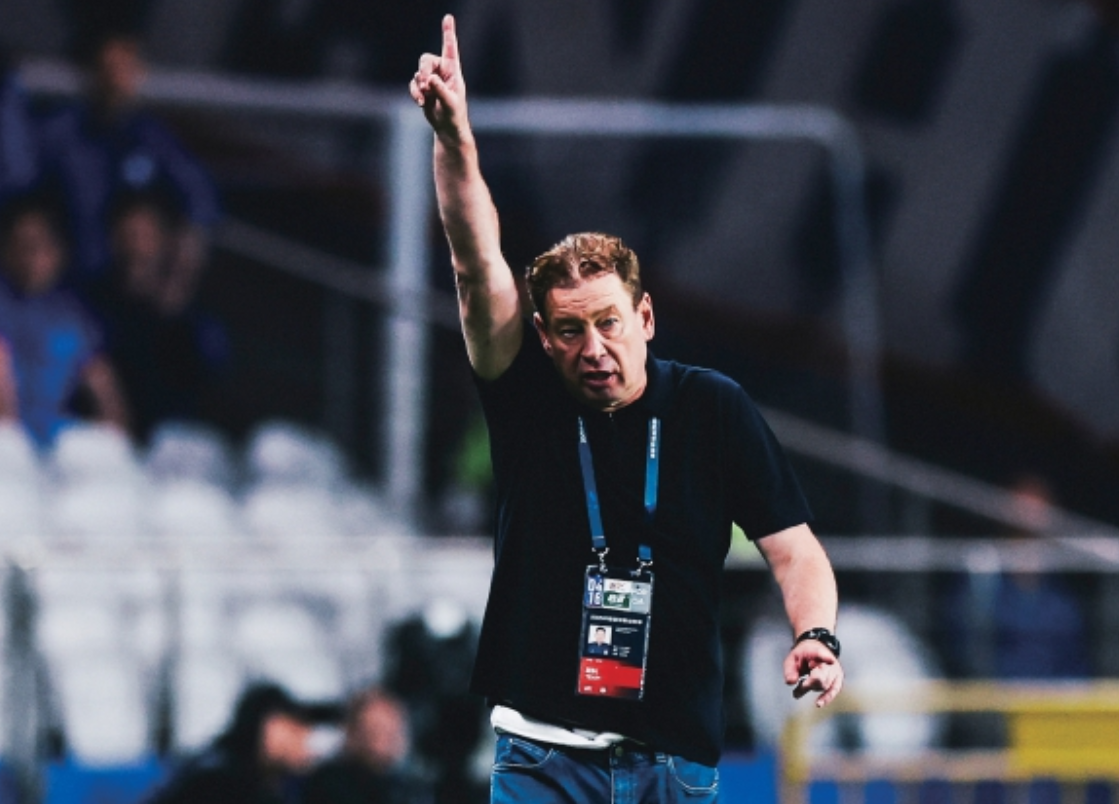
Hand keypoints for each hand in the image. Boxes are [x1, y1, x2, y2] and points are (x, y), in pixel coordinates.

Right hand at [409, 15, 468, 140]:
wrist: (448, 128)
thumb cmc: (454, 115)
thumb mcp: (450, 103)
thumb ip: (440, 90)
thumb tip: (429, 79)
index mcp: (453, 72)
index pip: (450, 49)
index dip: (448, 33)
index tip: (448, 17)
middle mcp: (442, 72)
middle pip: (426, 59)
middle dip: (423, 70)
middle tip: (425, 83)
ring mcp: (432, 80)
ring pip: (418, 72)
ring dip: (419, 85)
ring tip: (425, 98)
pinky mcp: (424, 89)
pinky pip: (414, 84)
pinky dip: (415, 93)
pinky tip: (421, 102)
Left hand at [784, 639, 843, 707]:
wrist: (815, 650)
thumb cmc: (803, 656)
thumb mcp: (792, 659)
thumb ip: (789, 669)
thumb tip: (790, 682)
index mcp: (817, 651)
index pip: (821, 654)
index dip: (825, 657)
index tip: (830, 660)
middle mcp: (829, 661)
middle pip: (820, 676)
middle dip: (807, 684)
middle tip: (798, 687)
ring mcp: (835, 671)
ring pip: (824, 684)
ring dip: (811, 688)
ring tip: (801, 686)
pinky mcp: (838, 680)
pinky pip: (834, 690)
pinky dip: (826, 697)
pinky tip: (819, 703)